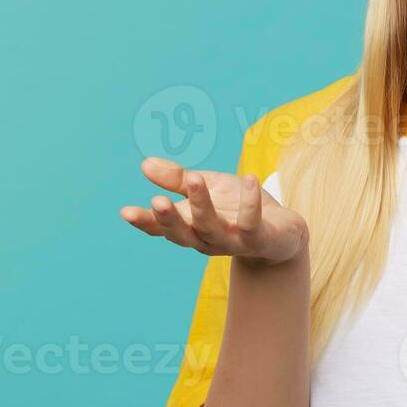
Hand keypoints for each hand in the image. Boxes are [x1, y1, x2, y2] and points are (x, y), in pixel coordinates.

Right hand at [119, 157, 308, 264]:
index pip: (161, 228)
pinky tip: (250, 179)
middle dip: (169, 219)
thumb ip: (178, 179)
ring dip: (202, 204)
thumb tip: (145, 164)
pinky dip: (249, 202)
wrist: (282, 233)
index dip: (144, 221)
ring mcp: (232, 242)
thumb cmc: (237, 208)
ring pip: (212, 227)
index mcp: (190, 226)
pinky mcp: (258, 239)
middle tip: (156, 201)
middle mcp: (206, 239)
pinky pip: (252, 223)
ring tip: (194, 179)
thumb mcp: (207, 187)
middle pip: (183, 233)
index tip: (125, 212)